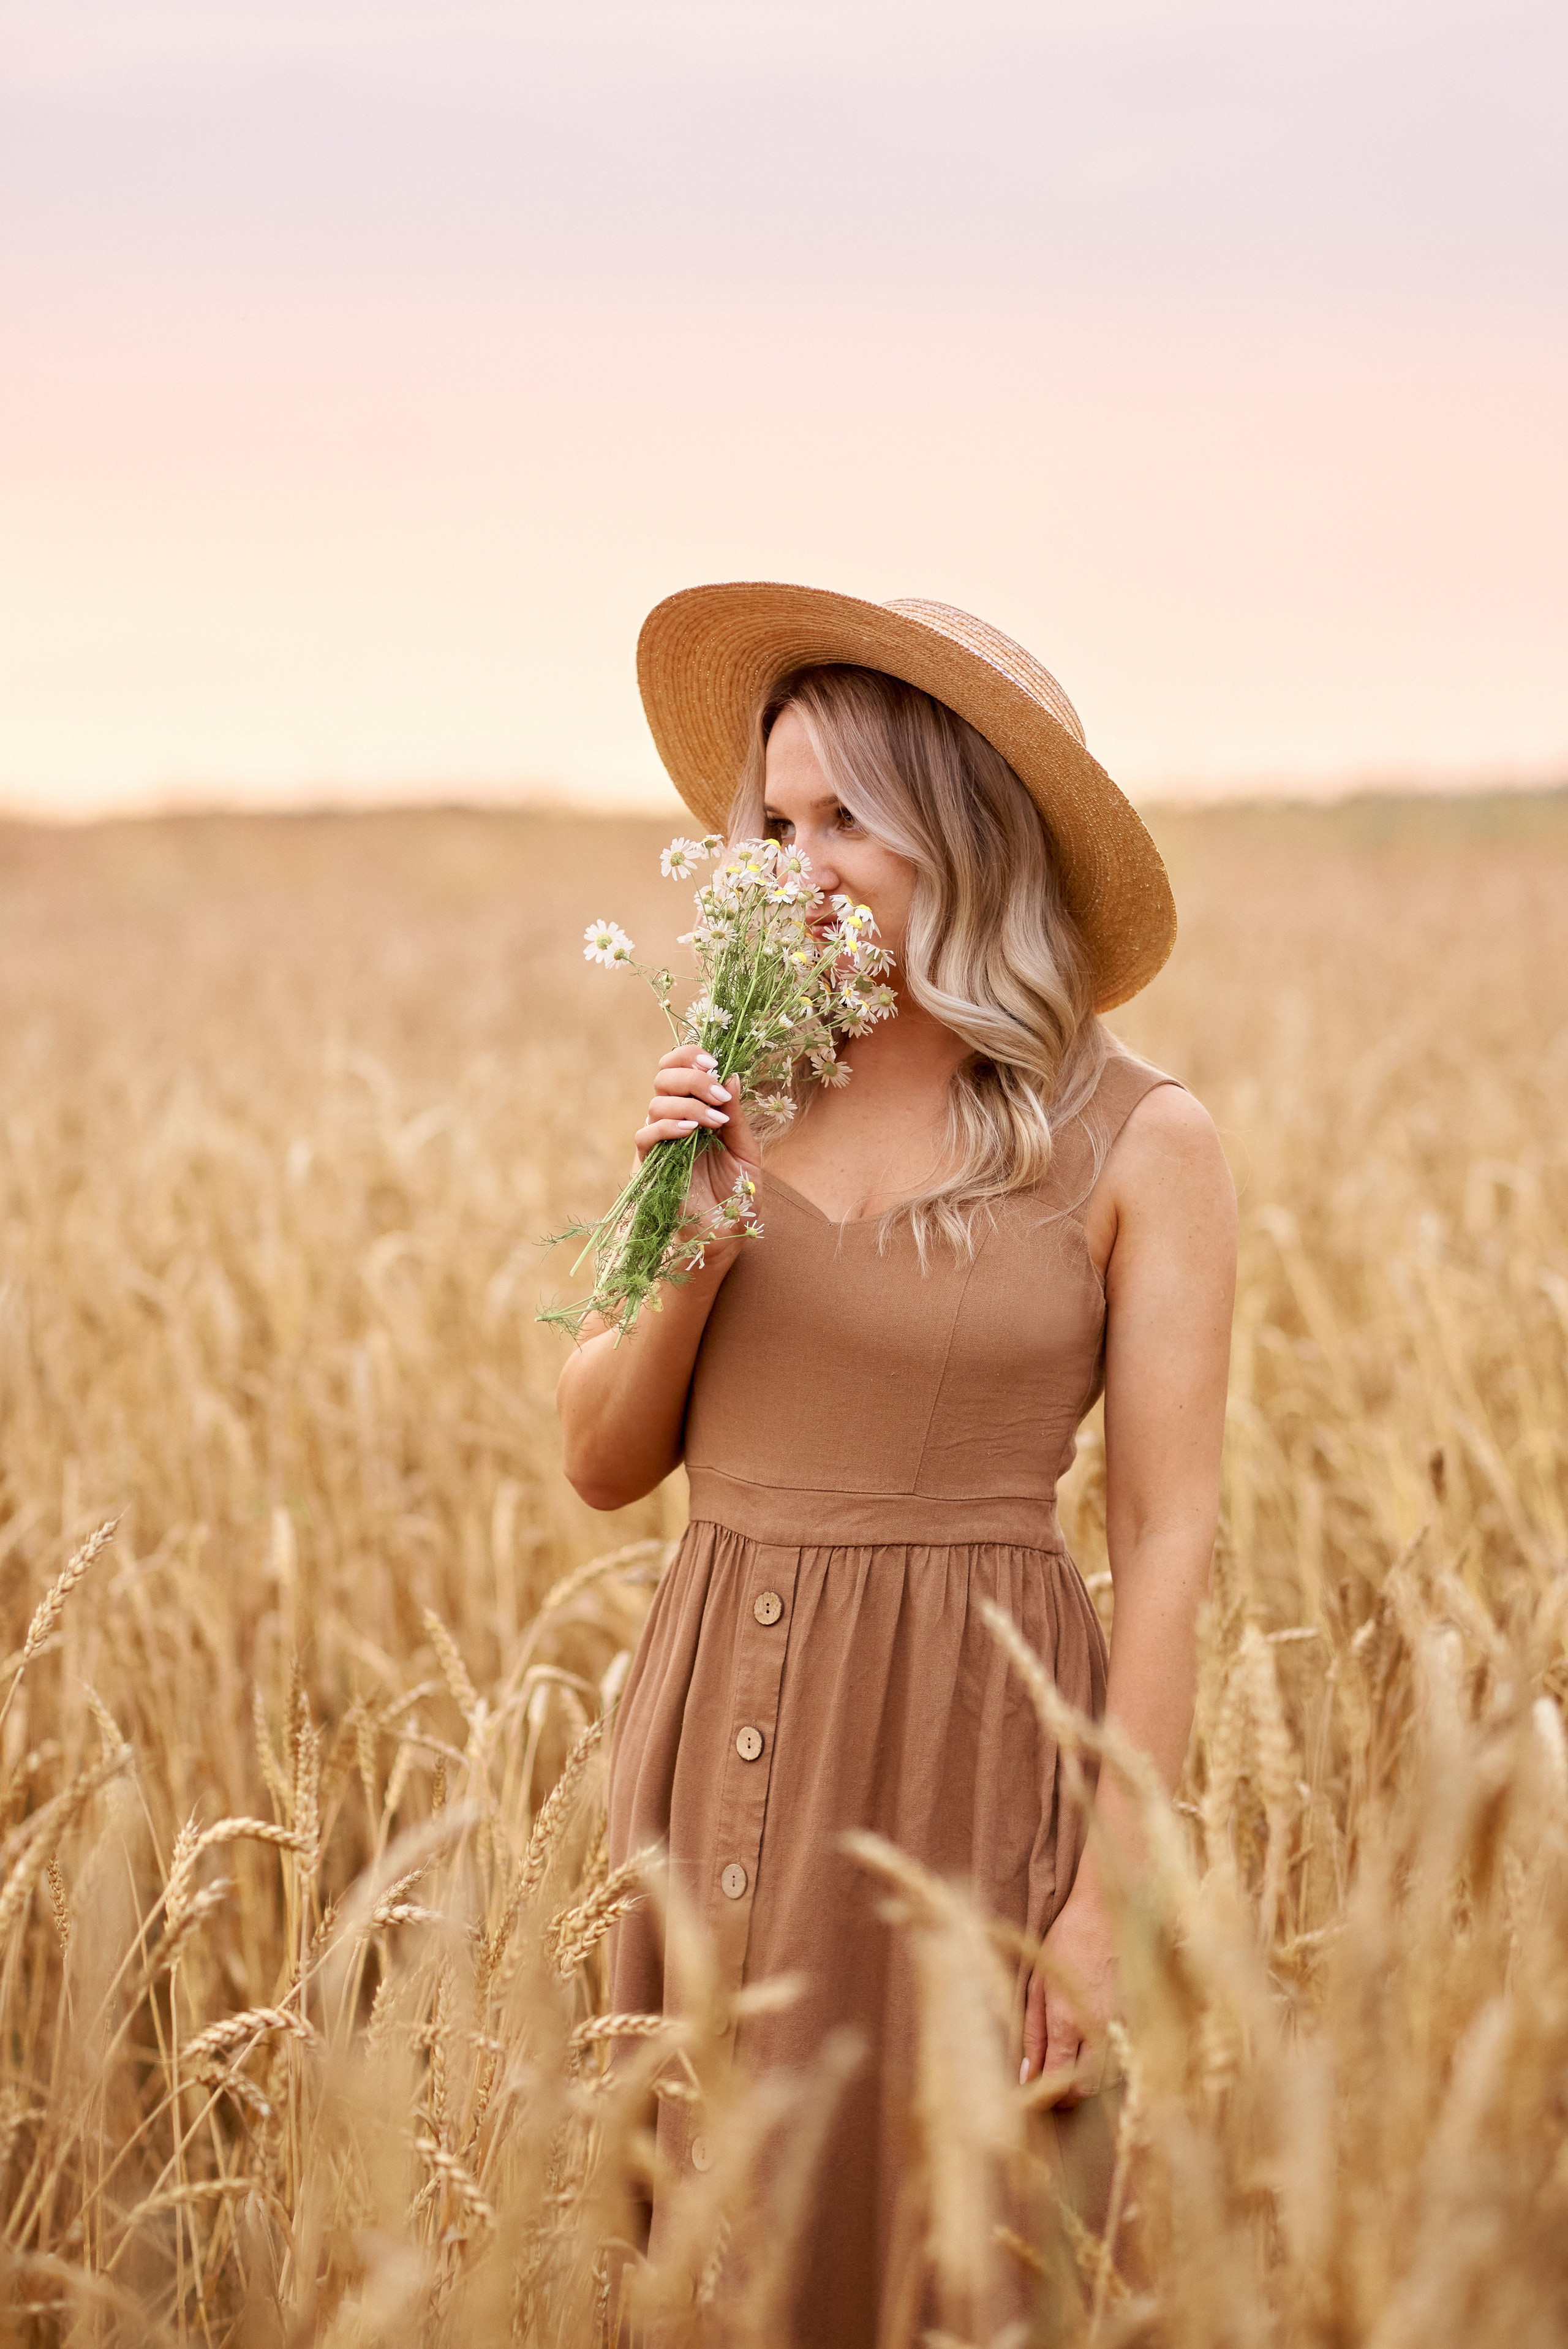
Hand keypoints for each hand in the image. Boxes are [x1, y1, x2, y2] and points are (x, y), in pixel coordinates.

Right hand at [636, 1045, 762, 1223]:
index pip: (679, 1069)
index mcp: (696, 1112)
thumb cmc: (738, 1196)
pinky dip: (666, 1127)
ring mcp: (660, 1144)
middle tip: (717, 1089)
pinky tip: (690, 1131)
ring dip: (687, 1103)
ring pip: (655, 1103)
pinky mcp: (649, 1167)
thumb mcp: (746, 1151)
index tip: (714, 1059)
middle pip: (663, 1077)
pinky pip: (644, 1136)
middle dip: (691, 1075)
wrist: (727, 1236)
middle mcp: (674, 1122)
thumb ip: (737, 1116)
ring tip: (714, 1120)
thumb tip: (731, 1074)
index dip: (689, 1056)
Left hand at [1020, 1881, 1118, 2103]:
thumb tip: (1026, 2075)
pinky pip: (1125, 2059)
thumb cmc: (1067, 1941)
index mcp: (1066, 2019)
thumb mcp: (1038, 1983)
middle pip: (1085, 2089)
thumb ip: (1032, 2033)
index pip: (1057, 2079)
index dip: (1043, 2096)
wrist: (1109, 1911)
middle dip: (1066, 2095)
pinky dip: (1109, 2065)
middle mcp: (1098, 2028)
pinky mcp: (1140, 2020)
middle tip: (1051, 2087)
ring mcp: (1124, 2026)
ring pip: (1108, 2079)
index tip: (1032, 2098)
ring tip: (1072, 2066)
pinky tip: (1096, 2050)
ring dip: (1088, 2081)